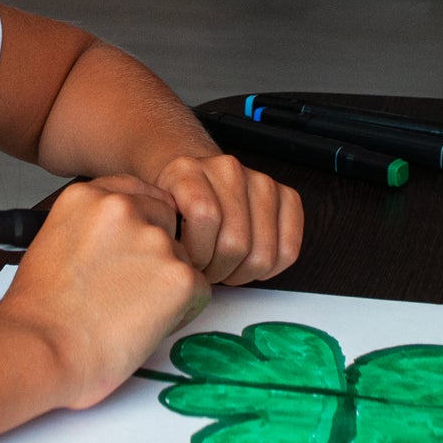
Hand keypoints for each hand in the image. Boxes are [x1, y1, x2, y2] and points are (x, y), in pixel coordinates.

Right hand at [0, 175, 209, 409]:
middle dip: (156, 252)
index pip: (136, 192)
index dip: (139, 223)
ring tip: (130, 311)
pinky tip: (146, 324)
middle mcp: (122, 208)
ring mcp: (154, 240)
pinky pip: (199, 289)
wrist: (43, 349)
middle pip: (165, 220)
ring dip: (166, 282)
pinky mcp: (179, 276)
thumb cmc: (40, 313)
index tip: (130, 247)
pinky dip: (181, 310)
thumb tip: (118, 241)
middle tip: (130, 288)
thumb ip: (91, 228)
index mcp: (87, 196)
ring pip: (183, 257)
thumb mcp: (55, 243)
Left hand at [155, 154, 303, 285]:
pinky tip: (248, 263)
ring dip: (241, 273)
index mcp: (187, 170)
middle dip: (217, 270)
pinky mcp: (286, 196)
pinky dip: (270, 268)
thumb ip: (158, 236)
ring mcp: (260, 180)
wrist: (191, 179)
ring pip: (262, 252)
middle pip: (235, 242)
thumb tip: (175, 268)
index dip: (196, 253)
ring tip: (223, 267)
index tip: (185, 260)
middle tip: (205, 270)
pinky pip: (289, 249)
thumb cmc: (173, 206)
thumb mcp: (152, 216)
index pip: (204, 216)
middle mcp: (227, 169)